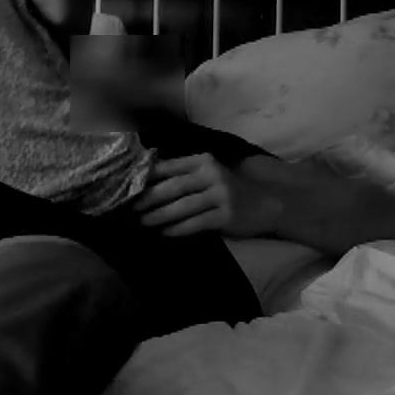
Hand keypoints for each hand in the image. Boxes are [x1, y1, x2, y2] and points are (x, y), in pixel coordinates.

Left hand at [132, 153, 274, 237]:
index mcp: (204, 160)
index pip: (169, 166)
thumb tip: (146, 177)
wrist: (267, 203)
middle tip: (130, 207)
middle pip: (174, 186)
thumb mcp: (210, 173)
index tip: (128, 185)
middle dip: (149, 198)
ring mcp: (221, 195)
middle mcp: (212, 174)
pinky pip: (196, 223)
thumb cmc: (230, 188)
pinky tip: (165, 233)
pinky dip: (178, 229)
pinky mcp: (226, 215)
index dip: (147, 176)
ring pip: (183, 206)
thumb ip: (184, 173)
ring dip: (160, 216)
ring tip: (143, 222)